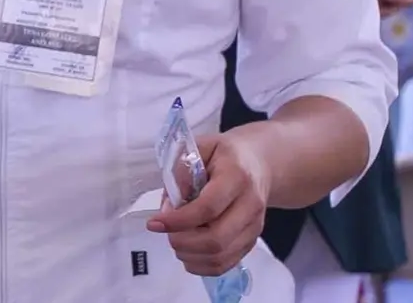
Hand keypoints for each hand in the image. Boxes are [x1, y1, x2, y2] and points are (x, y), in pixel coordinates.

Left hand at [148, 134, 269, 276]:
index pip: (208, 207)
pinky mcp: (252, 241)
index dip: (179, 220)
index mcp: (236, 176)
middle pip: (216, 238)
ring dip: (190, 255)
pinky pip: (226, 263)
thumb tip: (169, 205)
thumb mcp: (200, 147)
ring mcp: (254, 226)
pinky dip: (202, 265)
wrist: (258, 163)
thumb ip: (180, 171)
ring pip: (221, 255)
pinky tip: (188, 252)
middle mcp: (251, 204)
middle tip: (165, 232)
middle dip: (182, 241)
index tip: (154, 223)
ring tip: (175, 240)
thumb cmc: (223, 155)